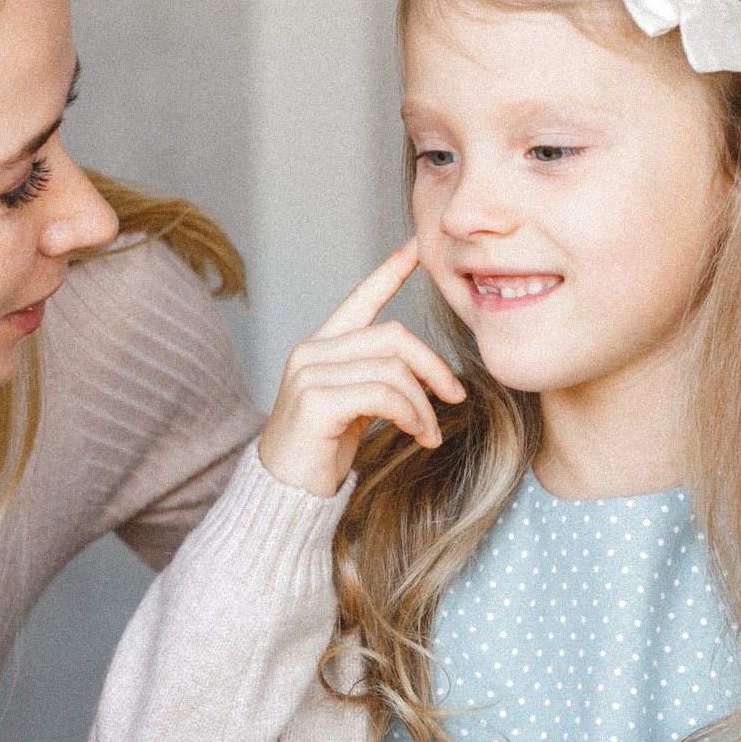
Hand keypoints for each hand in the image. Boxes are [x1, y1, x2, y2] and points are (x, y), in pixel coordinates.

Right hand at [255, 243, 465, 497]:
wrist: (284, 493)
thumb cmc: (321, 451)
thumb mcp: (354, 406)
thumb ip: (376, 378)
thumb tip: (423, 372)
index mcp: (321, 347)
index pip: (359, 299)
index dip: (389, 272)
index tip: (417, 248)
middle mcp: (312, 351)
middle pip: (393, 336)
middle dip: (433, 366)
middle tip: (455, 397)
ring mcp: (310, 374)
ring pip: (393, 369)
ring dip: (423, 404)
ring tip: (429, 432)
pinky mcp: (315, 401)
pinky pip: (382, 394)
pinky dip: (409, 414)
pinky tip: (417, 434)